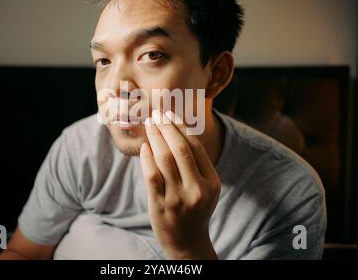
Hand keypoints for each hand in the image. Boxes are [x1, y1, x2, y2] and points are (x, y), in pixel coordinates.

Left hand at [139, 109, 221, 258]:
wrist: (188, 243)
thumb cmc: (194, 209)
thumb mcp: (205, 188)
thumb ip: (196, 165)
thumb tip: (177, 131)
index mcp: (212, 182)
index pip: (196, 147)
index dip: (181, 127)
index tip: (169, 115)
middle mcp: (197, 189)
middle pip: (180, 149)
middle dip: (167, 127)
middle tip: (156, 114)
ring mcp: (178, 198)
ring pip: (165, 159)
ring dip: (155, 137)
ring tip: (148, 125)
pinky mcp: (160, 205)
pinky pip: (151, 175)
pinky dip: (146, 158)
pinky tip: (144, 147)